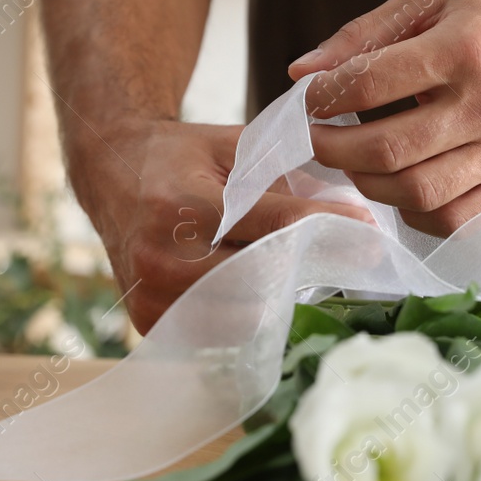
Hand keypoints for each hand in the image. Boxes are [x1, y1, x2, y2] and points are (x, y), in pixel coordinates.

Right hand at [68, 119, 373, 332]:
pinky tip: (263, 293)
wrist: (111, 172)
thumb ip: (288, 176)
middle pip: (262, 281)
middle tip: (342, 259)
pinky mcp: (148, 322)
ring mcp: (152, 295)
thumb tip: (356, 214)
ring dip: (281, 299)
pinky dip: (248, 317)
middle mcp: (161, 256)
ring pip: (245, 317)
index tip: (369, 230)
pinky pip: (218, 334)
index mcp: (183, 204)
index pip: (272, 226)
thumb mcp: (233, 146)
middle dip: (306, 269)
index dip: (326, 227)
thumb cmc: (181, 156)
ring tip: (301, 275)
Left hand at [289, 0, 480, 235]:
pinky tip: (399, 185)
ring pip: (417, 191)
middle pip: (388, 149)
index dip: (326, 96)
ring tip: (354, 161)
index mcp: (466, 48)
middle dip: (333, 149)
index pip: (372, 84)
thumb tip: (302, 71)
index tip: (308, 98)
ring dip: (367, 183)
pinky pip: (454, 218)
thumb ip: (365, 33)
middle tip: (316, 137)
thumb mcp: (436, 1)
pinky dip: (414, 211)